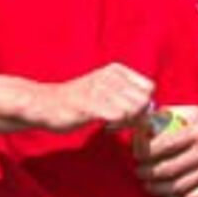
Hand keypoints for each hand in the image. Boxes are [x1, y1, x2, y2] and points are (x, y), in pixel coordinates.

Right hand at [31, 63, 153, 131]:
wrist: (46, 104)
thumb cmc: (81, 101)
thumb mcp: (107, 89)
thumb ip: (129, 96)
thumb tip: (152, 111)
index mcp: (117, 70)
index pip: (149, 87)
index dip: (145, 104)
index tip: (131, 113)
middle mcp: (111, 76)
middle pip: (144, 100)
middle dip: (138, 116)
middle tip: (121, 122)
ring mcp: (101, 89)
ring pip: (134, 109)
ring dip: (127, 122)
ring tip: (112, 123)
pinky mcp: (91, 104)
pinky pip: (119, 117)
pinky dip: (116, 126)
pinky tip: (104, 126)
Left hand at [134, 103, 197, 196]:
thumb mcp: (195, 110)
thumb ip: (171, 113)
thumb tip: (146, 119)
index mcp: (196, 132)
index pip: (164, 145)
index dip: (145, 152)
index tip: (137, 154)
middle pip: (168, 169)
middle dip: (147, 173)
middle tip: (138, 172)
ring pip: (178, 185)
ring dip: (158, 188)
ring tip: (148, 185)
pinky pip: (196, 196)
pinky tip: (171, 196)